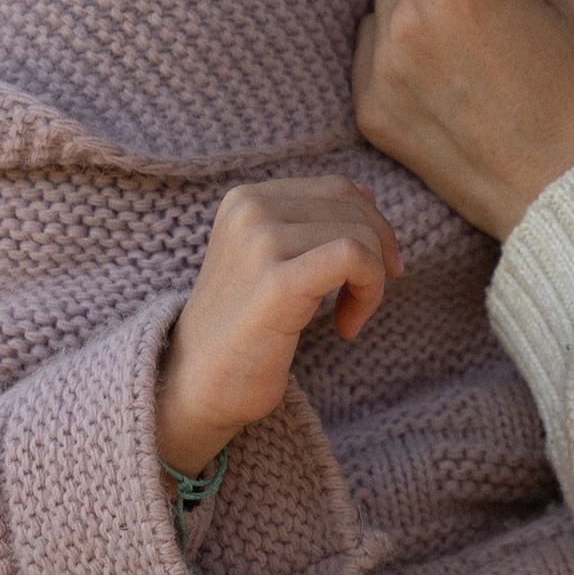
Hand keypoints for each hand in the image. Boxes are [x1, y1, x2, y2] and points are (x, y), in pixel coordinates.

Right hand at [157, 178, 401, 478]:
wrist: (197, 384)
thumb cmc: (243, 330)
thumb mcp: (274, 261)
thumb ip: (314, 223)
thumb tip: (367, 192)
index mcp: (245, 199)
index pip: (337, 190)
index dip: (371, 230)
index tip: (370, 274)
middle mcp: (248, 210)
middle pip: (352, 208)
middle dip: (376, 255)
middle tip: (362, 302)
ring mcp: (260, 241)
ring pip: (359, 234)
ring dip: (372, 282)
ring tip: (348, 319)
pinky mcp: (277, 281)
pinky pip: (354, 259)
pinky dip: (369, 293)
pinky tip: (347, 327)